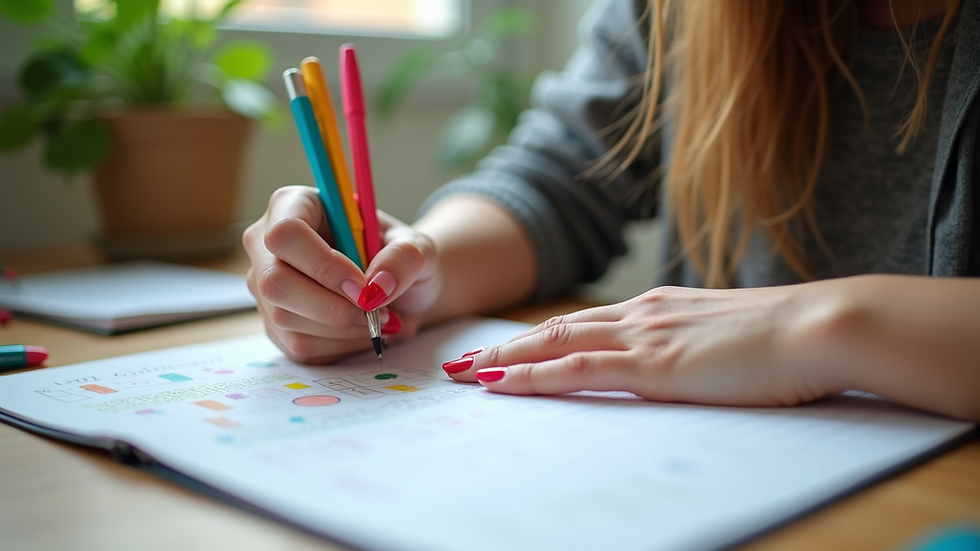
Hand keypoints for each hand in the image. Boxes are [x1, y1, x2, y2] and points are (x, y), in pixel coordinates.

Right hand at [243, 185, 439, 363]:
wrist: (399, 289)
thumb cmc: (397, 257)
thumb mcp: (416, 246)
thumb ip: (405, 257)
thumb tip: (378, 285)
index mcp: (295, 205)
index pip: (286, 234)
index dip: (324, 265)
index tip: (364, 285)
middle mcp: (268, 245)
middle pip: (274, 283)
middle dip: (331, 307)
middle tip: (376, 311)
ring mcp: (265, 287)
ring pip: (286, 319)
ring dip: (343, 328)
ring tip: (380, 318)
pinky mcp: (275, 324)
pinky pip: (299, 345)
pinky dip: (340, 345)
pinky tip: (363, 330)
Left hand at [442, 285, 835, 406]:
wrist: (821, 327)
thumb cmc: (790, 338)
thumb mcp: (732, 339)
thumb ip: (699, 347)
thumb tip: (689, 365)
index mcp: (662, 307)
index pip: (586, 322)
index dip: (542, 337)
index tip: (509, 349)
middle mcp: (644, 313)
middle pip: (557, 328)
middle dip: (507, 345)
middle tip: (463, 360)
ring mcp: (645, 336)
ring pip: (555, 344)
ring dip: (505, 359)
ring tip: (464, 374)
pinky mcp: (654, 365)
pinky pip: (577, 369)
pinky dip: (534, 376)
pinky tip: (503, 384)